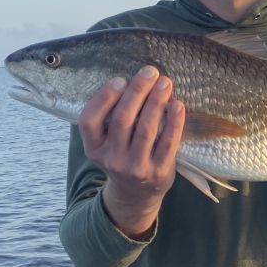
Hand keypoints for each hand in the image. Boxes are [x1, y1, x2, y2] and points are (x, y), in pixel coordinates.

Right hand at [79, 65, 184, 237]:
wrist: (136, 194)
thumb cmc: (122, 156)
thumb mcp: (106, 143)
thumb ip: (110, 118)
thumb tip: (132, 80)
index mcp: (94, 148)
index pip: (89, 120)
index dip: (104, 98)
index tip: (120, 80)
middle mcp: (112, 159)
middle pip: (122, 120)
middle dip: (137, 92)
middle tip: (150, 72)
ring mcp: (135, 168)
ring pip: (146, 129)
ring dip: (156, 102)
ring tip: (165, 82)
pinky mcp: (158, 172)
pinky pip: (168, 143)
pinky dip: (174, 122)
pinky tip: (177, 105)